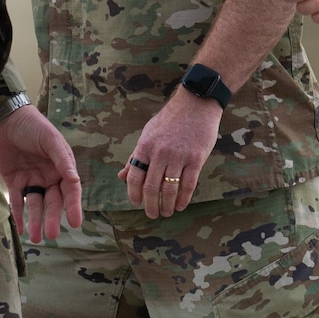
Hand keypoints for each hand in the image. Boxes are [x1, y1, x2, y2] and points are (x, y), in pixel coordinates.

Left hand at [0, 106, 82, 242]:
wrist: (7, 120)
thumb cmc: (34, 127)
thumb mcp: (50, 140)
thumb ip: (62, 160)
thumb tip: (75, 180)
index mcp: (63, 168)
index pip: (70, 191)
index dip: (73, 207)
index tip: (76, 223)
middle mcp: (49, 177)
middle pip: (53, 202)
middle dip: (52, 218)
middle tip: (52, 235)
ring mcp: (32, 180)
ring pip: (36, 205)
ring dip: (36, 221)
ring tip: (36, 238)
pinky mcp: (15, 182)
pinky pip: (18, 201)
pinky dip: (19, 215)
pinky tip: (21, 229)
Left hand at [119, 89, 220, 216]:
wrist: (196, 103)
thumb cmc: (170, 119)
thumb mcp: (148, 133)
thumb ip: (135, 156)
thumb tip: (122, 177)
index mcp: (145, 146)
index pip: (134, 177)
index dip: (134, 194)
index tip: (137, 203)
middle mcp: (160, 153)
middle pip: (151, 187)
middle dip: (150, 205)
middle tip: (152, 214)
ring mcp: (179, 156)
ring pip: (169, 189)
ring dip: (166, 205)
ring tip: (166, 212)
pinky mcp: (196, 158)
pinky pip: (188, 184)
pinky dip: (183, 199)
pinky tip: (181, 205)